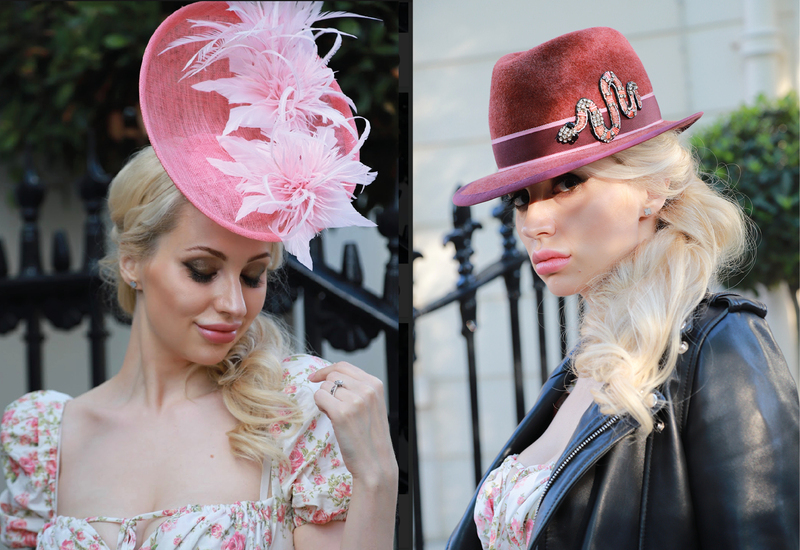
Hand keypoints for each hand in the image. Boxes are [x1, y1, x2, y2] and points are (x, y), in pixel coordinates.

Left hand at [308, 362, 397, 486]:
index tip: (316, 377)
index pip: (344, 366)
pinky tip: (329, 417)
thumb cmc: (371, 438)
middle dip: (326, 388)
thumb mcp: (372, 406)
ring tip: (335, 415)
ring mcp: (355, 401)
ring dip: (324, 400)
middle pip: (333, 376)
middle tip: (331, 405)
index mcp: (375, 385)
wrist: (375, 463)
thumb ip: (358, 389)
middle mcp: (367, 389)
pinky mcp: (341, 414)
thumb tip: (330, 378)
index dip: (327, 370)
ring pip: (324, 387)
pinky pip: (319, 397)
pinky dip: (319, 406)